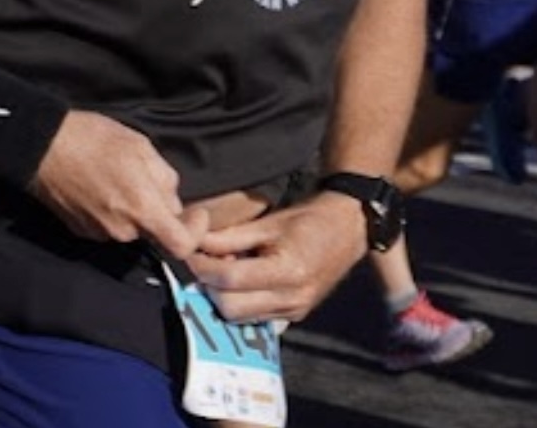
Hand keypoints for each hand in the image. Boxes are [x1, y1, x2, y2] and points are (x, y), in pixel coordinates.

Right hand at [31, 111, 205, 259]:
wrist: (44, 146)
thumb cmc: (94, 140)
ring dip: (134, 209)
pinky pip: (109, 227)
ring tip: (119, 176)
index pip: (181, 245)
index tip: (195, 214)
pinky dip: (113, 212)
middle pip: (155, 232)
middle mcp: (122, 230)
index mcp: (142, 209)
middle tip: (147, 178)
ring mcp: (100, 234)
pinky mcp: (82, 232)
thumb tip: (172, 199)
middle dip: (158, 209)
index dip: (195, 232)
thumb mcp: (142, 147)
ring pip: (132, 228)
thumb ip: (165, 178)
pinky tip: (101, 186)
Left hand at [184, 192, 365, 323]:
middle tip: (203, 261)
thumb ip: (230, 237)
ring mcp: (294, 312)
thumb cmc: (309, 219)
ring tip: (222, 268)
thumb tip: (195, 243)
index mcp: (288, 271)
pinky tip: (239, 280)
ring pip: (239, 318)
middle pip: (230, 308)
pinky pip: (254, 318)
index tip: (189, 253)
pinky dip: (239, 302)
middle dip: (209, 286)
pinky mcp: (294, 316)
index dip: (203, 268)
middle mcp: (292, 299)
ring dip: (222, 296)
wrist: (347, 230)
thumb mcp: (269, 223)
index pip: (230, 280)